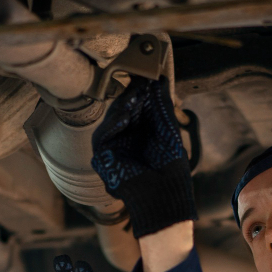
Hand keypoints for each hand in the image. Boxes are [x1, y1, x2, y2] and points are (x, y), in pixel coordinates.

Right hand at [90, 76, 196, 237]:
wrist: (163, 195)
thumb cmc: (170, 169)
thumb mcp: (168, 130)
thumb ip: (162, 105)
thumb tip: (160, 79)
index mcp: (142, 132)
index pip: (138, 106)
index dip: (142, 91)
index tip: (149, 76)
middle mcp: (126, 138)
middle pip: (124, 109)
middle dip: (133, 94)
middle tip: (141, 81)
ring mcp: (113, 147)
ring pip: (113, 118)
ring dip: (124, 105)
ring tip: (136, 95)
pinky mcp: (102, 156)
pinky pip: (104, 134)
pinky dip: (114, 123)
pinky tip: (125, 115)